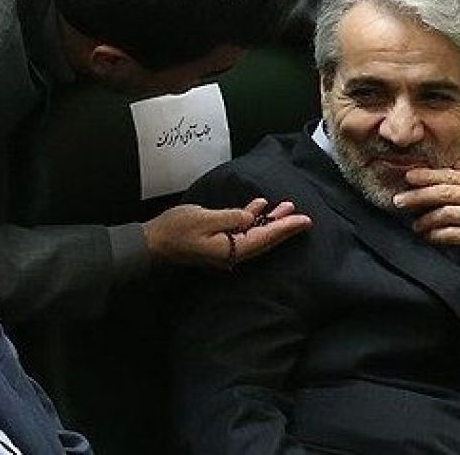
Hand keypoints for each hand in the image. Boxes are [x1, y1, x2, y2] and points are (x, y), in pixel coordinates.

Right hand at [143, 198, 311, 268]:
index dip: (286, 228)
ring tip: (286, 207)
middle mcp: (232, 252)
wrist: (154, 242)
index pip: (265, 238)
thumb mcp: (203, 218)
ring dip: (271, 221)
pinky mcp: (218, 241)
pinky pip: (242, 231)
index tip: (304, 220)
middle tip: (303, 215)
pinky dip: (252, 219)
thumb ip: (230, 217)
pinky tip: (260, 207)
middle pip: (265, 239)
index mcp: (230, 248)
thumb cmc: (175, 230)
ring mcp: (225, 247)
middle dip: (284, 226)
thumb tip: (251, 218)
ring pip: (256, 234)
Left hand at [394, 168, 459, 317]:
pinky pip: (453, 234)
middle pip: (444, 191)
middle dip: (418, 195)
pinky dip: (436, 236)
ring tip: (415, 226)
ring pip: (446, 212)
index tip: (407, 176)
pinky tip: (429, 238)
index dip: (427, 175)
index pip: (452, 175)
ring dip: (425, 220)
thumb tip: (436, 181)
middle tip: (398, 201)